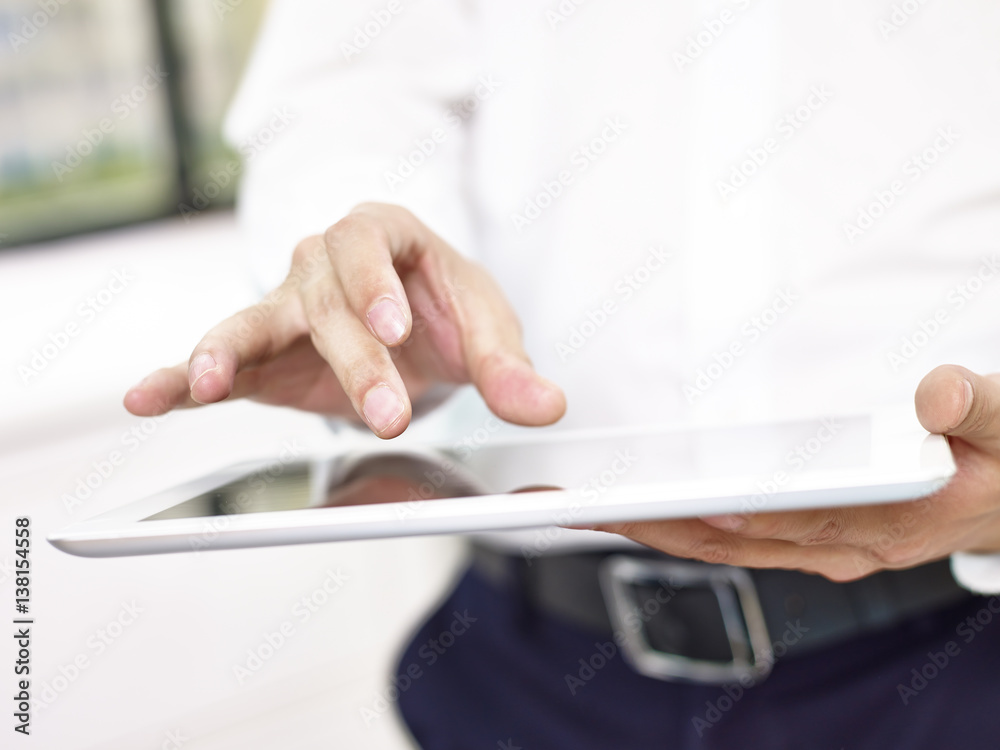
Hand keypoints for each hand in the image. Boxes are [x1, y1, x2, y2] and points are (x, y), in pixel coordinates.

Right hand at [124, 203, 565, 437]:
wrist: (413, 326)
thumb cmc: (446, 311)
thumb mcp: (486, 329)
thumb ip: (509, 367)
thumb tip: (546, 405)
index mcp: (384, 234)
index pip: (371, 243)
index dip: (377, 284)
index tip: (396, 329)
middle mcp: (325, 260)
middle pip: (325, 300)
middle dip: (355, 359)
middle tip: (388, 413)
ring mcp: (285, 302)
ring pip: (255, 323)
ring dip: (231, 353)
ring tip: (211, 382)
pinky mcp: (261, 352)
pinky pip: (217, 359)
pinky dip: (182, 378)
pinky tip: (149, 398)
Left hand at [598, 365, 999, 580]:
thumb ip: (978, 410)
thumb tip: (937, 395)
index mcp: (880, 526)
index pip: (783, 522)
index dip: (719, 513)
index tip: (658, 502)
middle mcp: (839, 546)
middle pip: (727, 541)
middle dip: (651, 526)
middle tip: (582, 506)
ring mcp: (817, 546)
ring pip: (720, 545)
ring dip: (655, 528)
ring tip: (593, 507)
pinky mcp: (807, 537)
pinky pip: (732, 537)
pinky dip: (683, 523)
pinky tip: (646, 507)